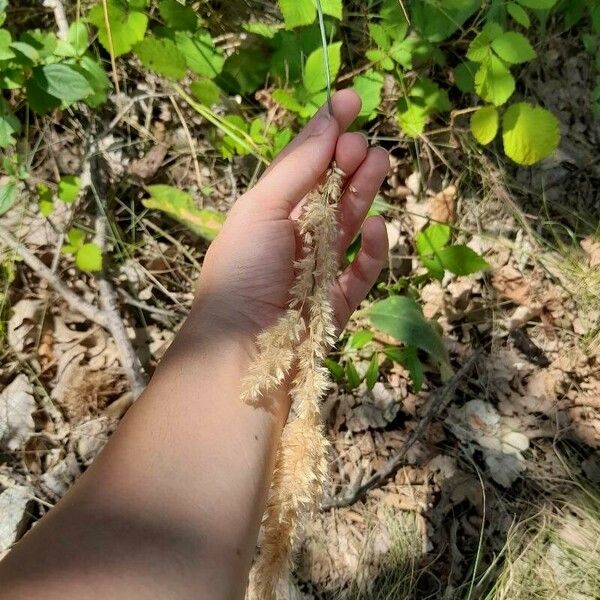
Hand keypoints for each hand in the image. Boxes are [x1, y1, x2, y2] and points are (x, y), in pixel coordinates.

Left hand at [195, 90, 389, 336]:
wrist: (241, 347)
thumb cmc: (243, 270)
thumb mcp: (261, 208)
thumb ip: (298, 167)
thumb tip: (327, 121)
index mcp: (270, 212)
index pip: (304, 165)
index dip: (326, 132)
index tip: (350, 101)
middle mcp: (294, 237)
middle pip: (331, 191)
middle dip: (349, 162)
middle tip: (363, 145)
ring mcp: (318, 269)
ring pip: (351, 223)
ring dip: (365, 192)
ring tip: (378, 164)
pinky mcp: (338, 301)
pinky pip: (363, 270)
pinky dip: (374, 249)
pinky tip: (375, 227)